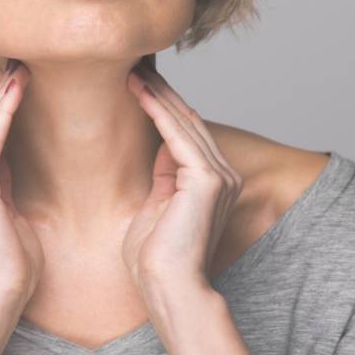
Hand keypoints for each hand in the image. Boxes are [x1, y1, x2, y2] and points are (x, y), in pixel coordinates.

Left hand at [122, 63, 242, 290]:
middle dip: (160, 92)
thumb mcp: (156, 208)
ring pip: (183, 122)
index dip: (162, 106)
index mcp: (211, 183)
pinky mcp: (207, 180)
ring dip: (157, 93)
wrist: (167, 289)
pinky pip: (177, 135)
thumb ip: (163, 178)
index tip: (137, 83)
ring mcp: (218, 176)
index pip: (185, 133)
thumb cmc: (155, 260)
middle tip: (133, 64)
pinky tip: (138, 89)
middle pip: (187, 121)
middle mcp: (222, 175)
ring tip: (132, 69)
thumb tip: (159, 149)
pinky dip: (157, 109)